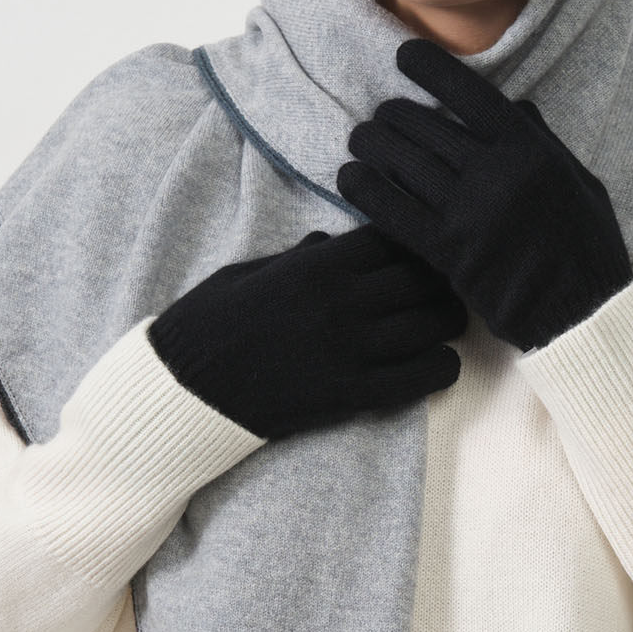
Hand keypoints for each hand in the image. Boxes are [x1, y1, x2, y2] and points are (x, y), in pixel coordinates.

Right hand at [146, 223, 467, 439]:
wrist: (184, 389)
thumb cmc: (207, 324)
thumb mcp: (249, 273)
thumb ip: (297, 257)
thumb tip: (328, 239)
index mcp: (317, 265)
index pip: (392, 237)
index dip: (412, 241)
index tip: (416, 250)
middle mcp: (342, 301)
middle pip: (423, 276)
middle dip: (440, 277)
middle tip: (444, 285)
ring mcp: (351, 349)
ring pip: (433, 323)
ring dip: (448, 320)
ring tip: (446, 322)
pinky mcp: (352, 393)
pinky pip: (421, 377)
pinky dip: (441, 367)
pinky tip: (437, 363)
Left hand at [335, 38, 632, 352]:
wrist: (582, 312)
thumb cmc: (587, 247)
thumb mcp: (579, 180)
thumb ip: (543, 141)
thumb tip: (514, 106)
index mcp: (529, 149)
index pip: (470, 94)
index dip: (432, 69)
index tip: (405, 55)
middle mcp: (496, 173)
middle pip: (428, 128)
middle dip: (395, 115)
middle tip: (380, 114)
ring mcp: (469, 212)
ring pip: (405, 164)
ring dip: (374, 146)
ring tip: (359, 139)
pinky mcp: (448, 252)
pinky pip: (395, 212)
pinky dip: (367, 190)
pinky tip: (349, 176)